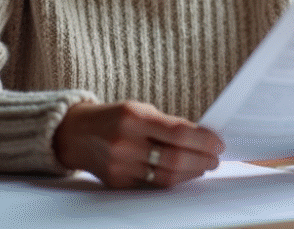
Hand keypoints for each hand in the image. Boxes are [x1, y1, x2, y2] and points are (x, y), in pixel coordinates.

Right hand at [52, 100, 224, 187]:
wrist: (75, 133)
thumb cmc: (114, 118)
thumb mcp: (139, 109)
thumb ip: (167, 124)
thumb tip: (201, 139)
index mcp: (134, 117)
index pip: (179, 132)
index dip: (203, 140)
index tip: (218, 143)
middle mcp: (126, 142)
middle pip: (175, 158)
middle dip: (202, 160)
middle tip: (215, 159)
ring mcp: (121, 165)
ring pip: (166, 176)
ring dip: (191, 173)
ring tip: (204, 167)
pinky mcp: (117, 182)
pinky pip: (152, 185)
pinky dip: (172, 180)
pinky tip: (183, 174)